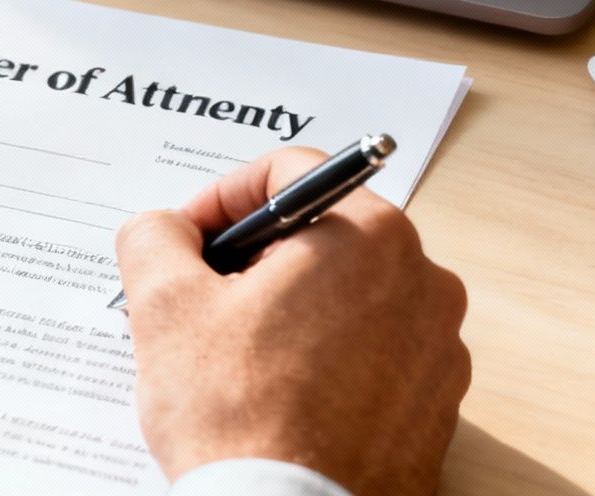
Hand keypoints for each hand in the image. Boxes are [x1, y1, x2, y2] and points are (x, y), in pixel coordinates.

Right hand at [115, 148, 470, 495]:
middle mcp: (422, 279)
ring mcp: (438, 346)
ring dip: (294, 308)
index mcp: (368, 235)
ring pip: (351, 295)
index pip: (292, 173)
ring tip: (239, 357)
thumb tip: (165, 229)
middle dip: (258, 258)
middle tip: (206, 299)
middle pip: (325, 233)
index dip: (225, 197)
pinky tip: (281, 396)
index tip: (191, 239)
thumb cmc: (241, 420)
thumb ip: (156, 239)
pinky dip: (330, 358)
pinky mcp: (436, 403)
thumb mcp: (166, 307)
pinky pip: (376, 353)